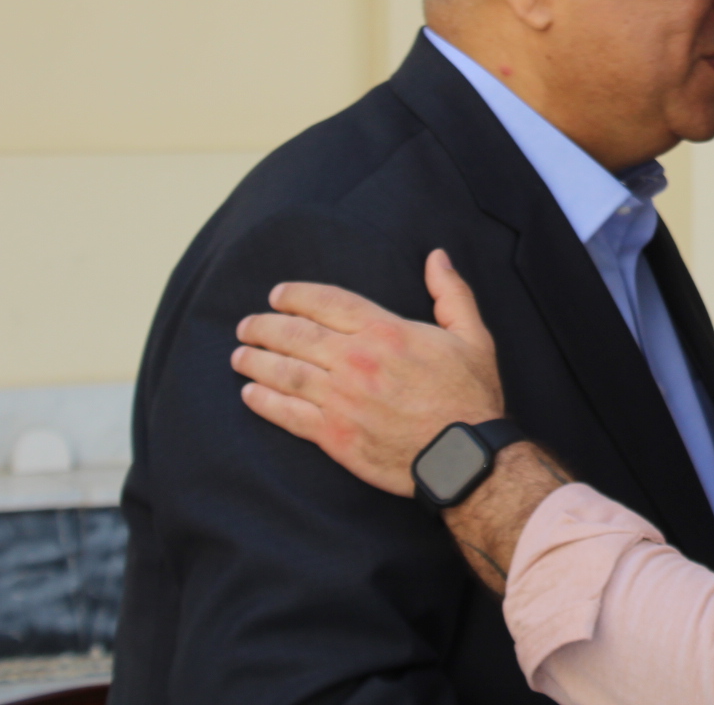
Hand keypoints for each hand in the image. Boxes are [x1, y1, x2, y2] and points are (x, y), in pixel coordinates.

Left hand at [233, 249, 504, 496]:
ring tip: (239, 356)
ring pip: (285, 373)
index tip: (277, 295)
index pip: (328, 303)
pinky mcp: (335, 436)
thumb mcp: (473, 336)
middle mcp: (356, 362)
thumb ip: (451, 293)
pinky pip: (288, 415)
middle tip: (247, 325)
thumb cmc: (471, 395)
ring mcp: (341, 400)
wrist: (464, 456)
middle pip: (296, 335)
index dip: (297, 296)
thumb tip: (437, 257)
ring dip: (256, 362)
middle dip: (265, 326)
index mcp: (386, 332)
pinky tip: (250, 395)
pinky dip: (264, 403)